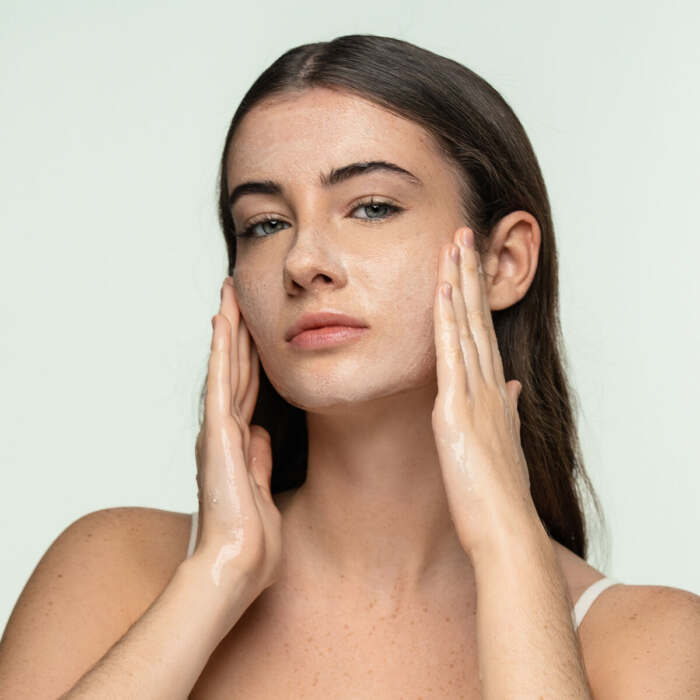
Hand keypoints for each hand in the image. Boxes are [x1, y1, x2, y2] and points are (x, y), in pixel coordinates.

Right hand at [193, 276, 281, 594]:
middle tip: (237, 297)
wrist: (235, 567)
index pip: (247, 391)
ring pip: (226, 368)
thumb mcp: (262, 489)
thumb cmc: (250, 541)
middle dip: (239, 333)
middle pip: (236, 371)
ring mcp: (218, 430)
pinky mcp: (217, 433)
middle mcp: (224, 431)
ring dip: (229, 329)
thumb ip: (260, 459)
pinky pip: (221, 382)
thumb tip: (262, 434)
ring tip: (229, 295)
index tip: (253, 331)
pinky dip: (222, 350)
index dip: (250, 359)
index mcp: (237, 444)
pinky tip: (223, 321)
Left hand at [432, 227, 536, 558]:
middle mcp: (487, 386)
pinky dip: (445, 317)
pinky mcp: (457, 407)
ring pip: (466, 326)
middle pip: (477, 319)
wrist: (503, 528)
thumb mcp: (502, 442)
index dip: (475, 297)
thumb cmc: (496, 494)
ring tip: (456, 242)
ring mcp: (474, 393)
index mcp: (492, 393)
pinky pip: (450, 352)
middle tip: (465, 233)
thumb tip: (509, 386)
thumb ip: (504, 410)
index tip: (468, 265)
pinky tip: (440, 288)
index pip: (482, 333)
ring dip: (459, 282)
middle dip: (470, 274)